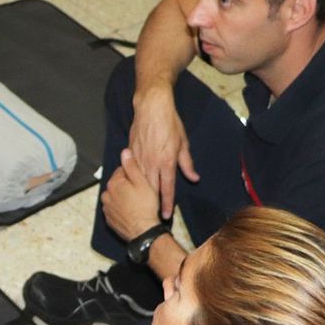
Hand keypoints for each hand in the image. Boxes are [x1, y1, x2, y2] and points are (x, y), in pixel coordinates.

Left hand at [101, 159, 160, 242]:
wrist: (143, 231)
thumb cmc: (145, 206)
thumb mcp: (142, 182)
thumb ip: (132, 166)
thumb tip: (125, 152)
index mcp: (114, 183)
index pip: (121, 171)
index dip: (133, 174)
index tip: (140, 179)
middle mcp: (106, 195)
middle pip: (117, 184)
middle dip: (126, 186)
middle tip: (140, 192)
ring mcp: (107, 208)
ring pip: (115, 197)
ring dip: (123, 198)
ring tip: (137, 203)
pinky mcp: (109, 220)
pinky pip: (115, 210)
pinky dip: (121, 209)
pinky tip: (132, 211)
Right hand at [127, 88, 197, 219]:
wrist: (152, 108)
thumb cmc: (170, 123)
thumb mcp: (183, 143)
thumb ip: (187, 163)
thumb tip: (194, 178)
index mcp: (166, 162)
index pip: (167, 188)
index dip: (167, 203)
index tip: (166, 215)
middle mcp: (151, 163)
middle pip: (151, 189)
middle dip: (152, 203)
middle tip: (153, 216)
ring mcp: (139, 159)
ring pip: (139, 182)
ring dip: (141, 194)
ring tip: (142, 206)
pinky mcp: (131, 153)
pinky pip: (131, 171)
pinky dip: (132, 180)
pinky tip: (131, 187)